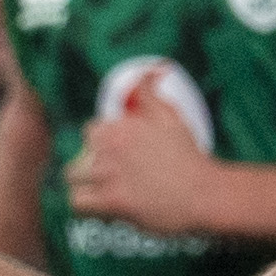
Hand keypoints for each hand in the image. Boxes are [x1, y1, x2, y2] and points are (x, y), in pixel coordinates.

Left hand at [64, 67, 212, 236]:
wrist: (203, 193)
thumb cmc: (188, 156)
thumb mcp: (170, 115)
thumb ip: (149, 93)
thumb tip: (150, 69)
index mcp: (119, 127)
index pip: (90, 131)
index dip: (102, 143)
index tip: (116, 154)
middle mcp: (110, 148)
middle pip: (78, 153)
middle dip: (90, 163)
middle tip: (111, 175)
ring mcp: (108, 175)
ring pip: (72, 177)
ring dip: (84, 183)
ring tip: (101, 190)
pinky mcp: (112, 202)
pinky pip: (77, 202)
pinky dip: (85, 205)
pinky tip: (102, 206)